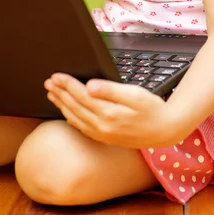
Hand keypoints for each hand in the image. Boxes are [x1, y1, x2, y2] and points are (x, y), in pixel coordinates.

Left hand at [44, 73, 175, 148]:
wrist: (165, 130)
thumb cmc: (152, 109)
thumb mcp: (135, 94)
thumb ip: (111, 90)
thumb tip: (90, 86)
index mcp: (108, 113)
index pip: (81, 95)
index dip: (67, 84)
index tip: (56, 76)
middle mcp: (102, 126)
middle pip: (75, 106)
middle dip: (60, 93)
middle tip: (48, 82)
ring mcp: (102, 134)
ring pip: (75, 118)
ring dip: (62, 104)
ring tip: (52, 94)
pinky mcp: (105, 138)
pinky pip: (82, 128)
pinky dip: (71, 118)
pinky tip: (66, 112)